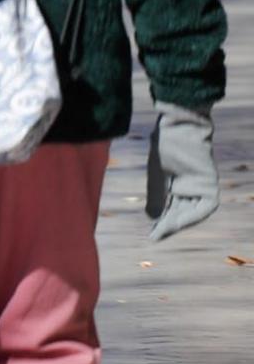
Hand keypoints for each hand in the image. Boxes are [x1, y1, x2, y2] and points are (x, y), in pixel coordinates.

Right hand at [147, 104, 217, 241]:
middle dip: (169, 225)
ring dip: (180, 222)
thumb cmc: (164, 145)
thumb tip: (152, 218)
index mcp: (175, 183)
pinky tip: (180, 221)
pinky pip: (206, 206)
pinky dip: (195, 215)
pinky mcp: (210, 183)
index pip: (169, 208)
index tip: (152, 235)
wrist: (177, 127)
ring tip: (165, 230)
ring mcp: (201, 185)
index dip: (162, 222)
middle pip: (180, 212)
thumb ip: (156, 196)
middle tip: (156, 236)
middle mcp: (189, 187)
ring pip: (192, 211)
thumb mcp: (157, 175)